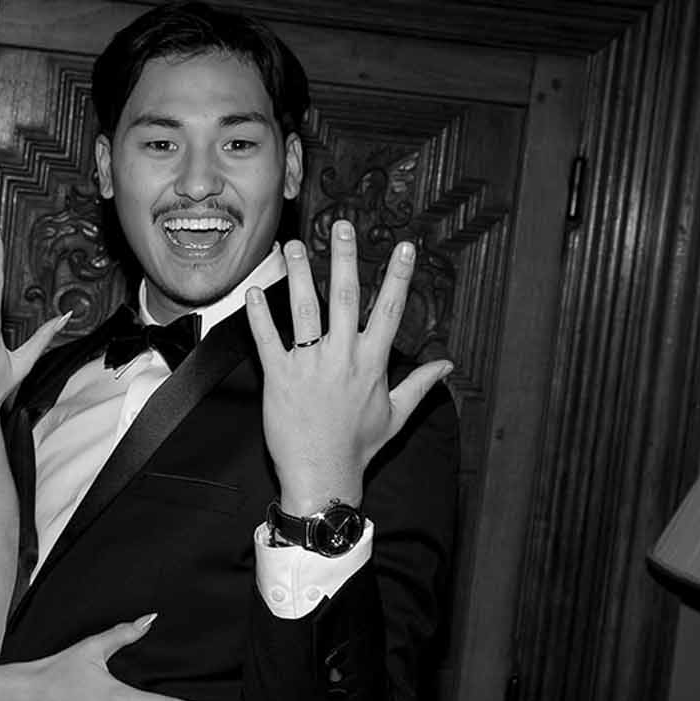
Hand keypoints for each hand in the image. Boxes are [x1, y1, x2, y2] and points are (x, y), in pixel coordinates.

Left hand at [245, 221, 454, 513]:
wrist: (322, 474)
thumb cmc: (358, 446)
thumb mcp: (396, 415)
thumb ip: (419, 384)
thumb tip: (446, 365)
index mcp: (372, 362)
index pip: (388, 310)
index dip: (398, 277)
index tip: (404, 247)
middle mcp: (341, 356)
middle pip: (343, 297)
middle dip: (344, 259)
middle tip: (343, 226)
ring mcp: (309, 364)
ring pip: (303, 310)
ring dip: (297, 274)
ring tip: (293, 245)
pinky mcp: (279, 376)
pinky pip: (267, 339)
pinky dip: (259, 316)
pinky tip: (253, 292)